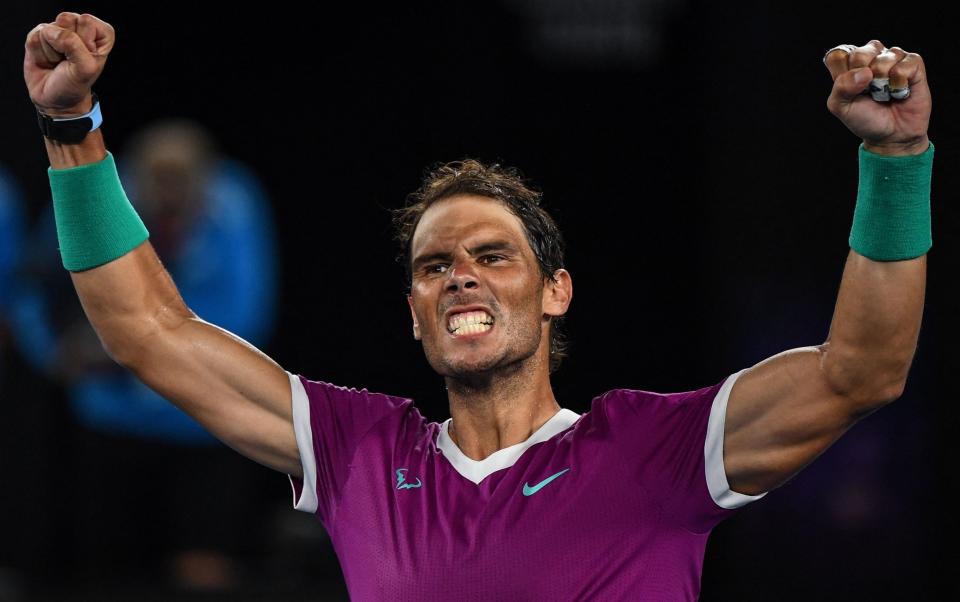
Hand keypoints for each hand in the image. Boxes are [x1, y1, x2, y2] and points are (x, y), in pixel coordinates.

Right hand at [24, 12, 113, 115]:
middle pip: (66, 19)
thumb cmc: (75, 84)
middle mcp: (79, 28)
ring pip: (48, 29)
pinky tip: (47, 61)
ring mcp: (58, 31)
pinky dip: (39, 54)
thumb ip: (74, 46)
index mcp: (99, 34)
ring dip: (51, 51)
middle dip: (65, 45)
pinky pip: (34, 37)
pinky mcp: (40, 36)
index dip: (83, 41)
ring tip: (58, 62)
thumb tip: (52, 32)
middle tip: (69, 61)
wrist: (55, 99)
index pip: (87, 20)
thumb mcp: (84, 69)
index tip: (85, 58)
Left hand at [823, 40, 930, 154]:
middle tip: (868, 93)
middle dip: (862, 80)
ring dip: (883, 82)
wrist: (891, 136)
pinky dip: (900, 82)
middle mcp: (870, 56)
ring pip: (884, 57)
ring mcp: (892, 58)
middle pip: (860, 54)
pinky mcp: (913, 64)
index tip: (848, 91)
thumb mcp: (841, 108)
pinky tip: (899, 91)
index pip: (837, 55)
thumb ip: (840, 88)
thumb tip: (864, 72)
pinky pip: (905, 64)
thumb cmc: (865, 119)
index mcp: (849, 64)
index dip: (841, 74)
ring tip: (885, 93)